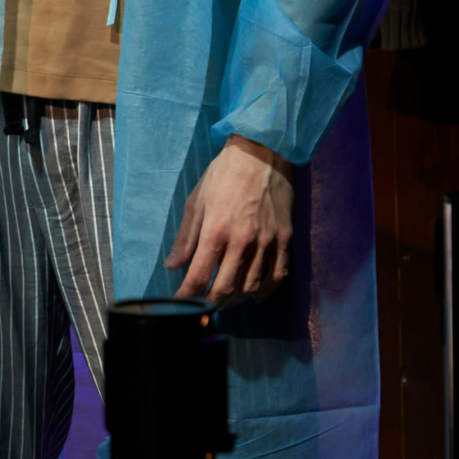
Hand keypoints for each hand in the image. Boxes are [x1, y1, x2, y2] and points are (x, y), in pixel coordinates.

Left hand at [165, 137, 294, 303]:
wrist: (262, 154)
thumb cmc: (223, 176)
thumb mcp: (196, 202)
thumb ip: (186, 238)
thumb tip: (173, 265)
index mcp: (216, 231)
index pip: (199, 276)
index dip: (187, 296)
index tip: (180, 304)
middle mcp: (243, 241)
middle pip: (226, 287)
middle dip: (211, 301)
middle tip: (203, 304)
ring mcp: (267, 241)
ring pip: (252, 285)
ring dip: (236, 297)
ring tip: (225, 298)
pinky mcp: (285, 238)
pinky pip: (278, 274)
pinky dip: (266, 290)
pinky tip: (256, 294)